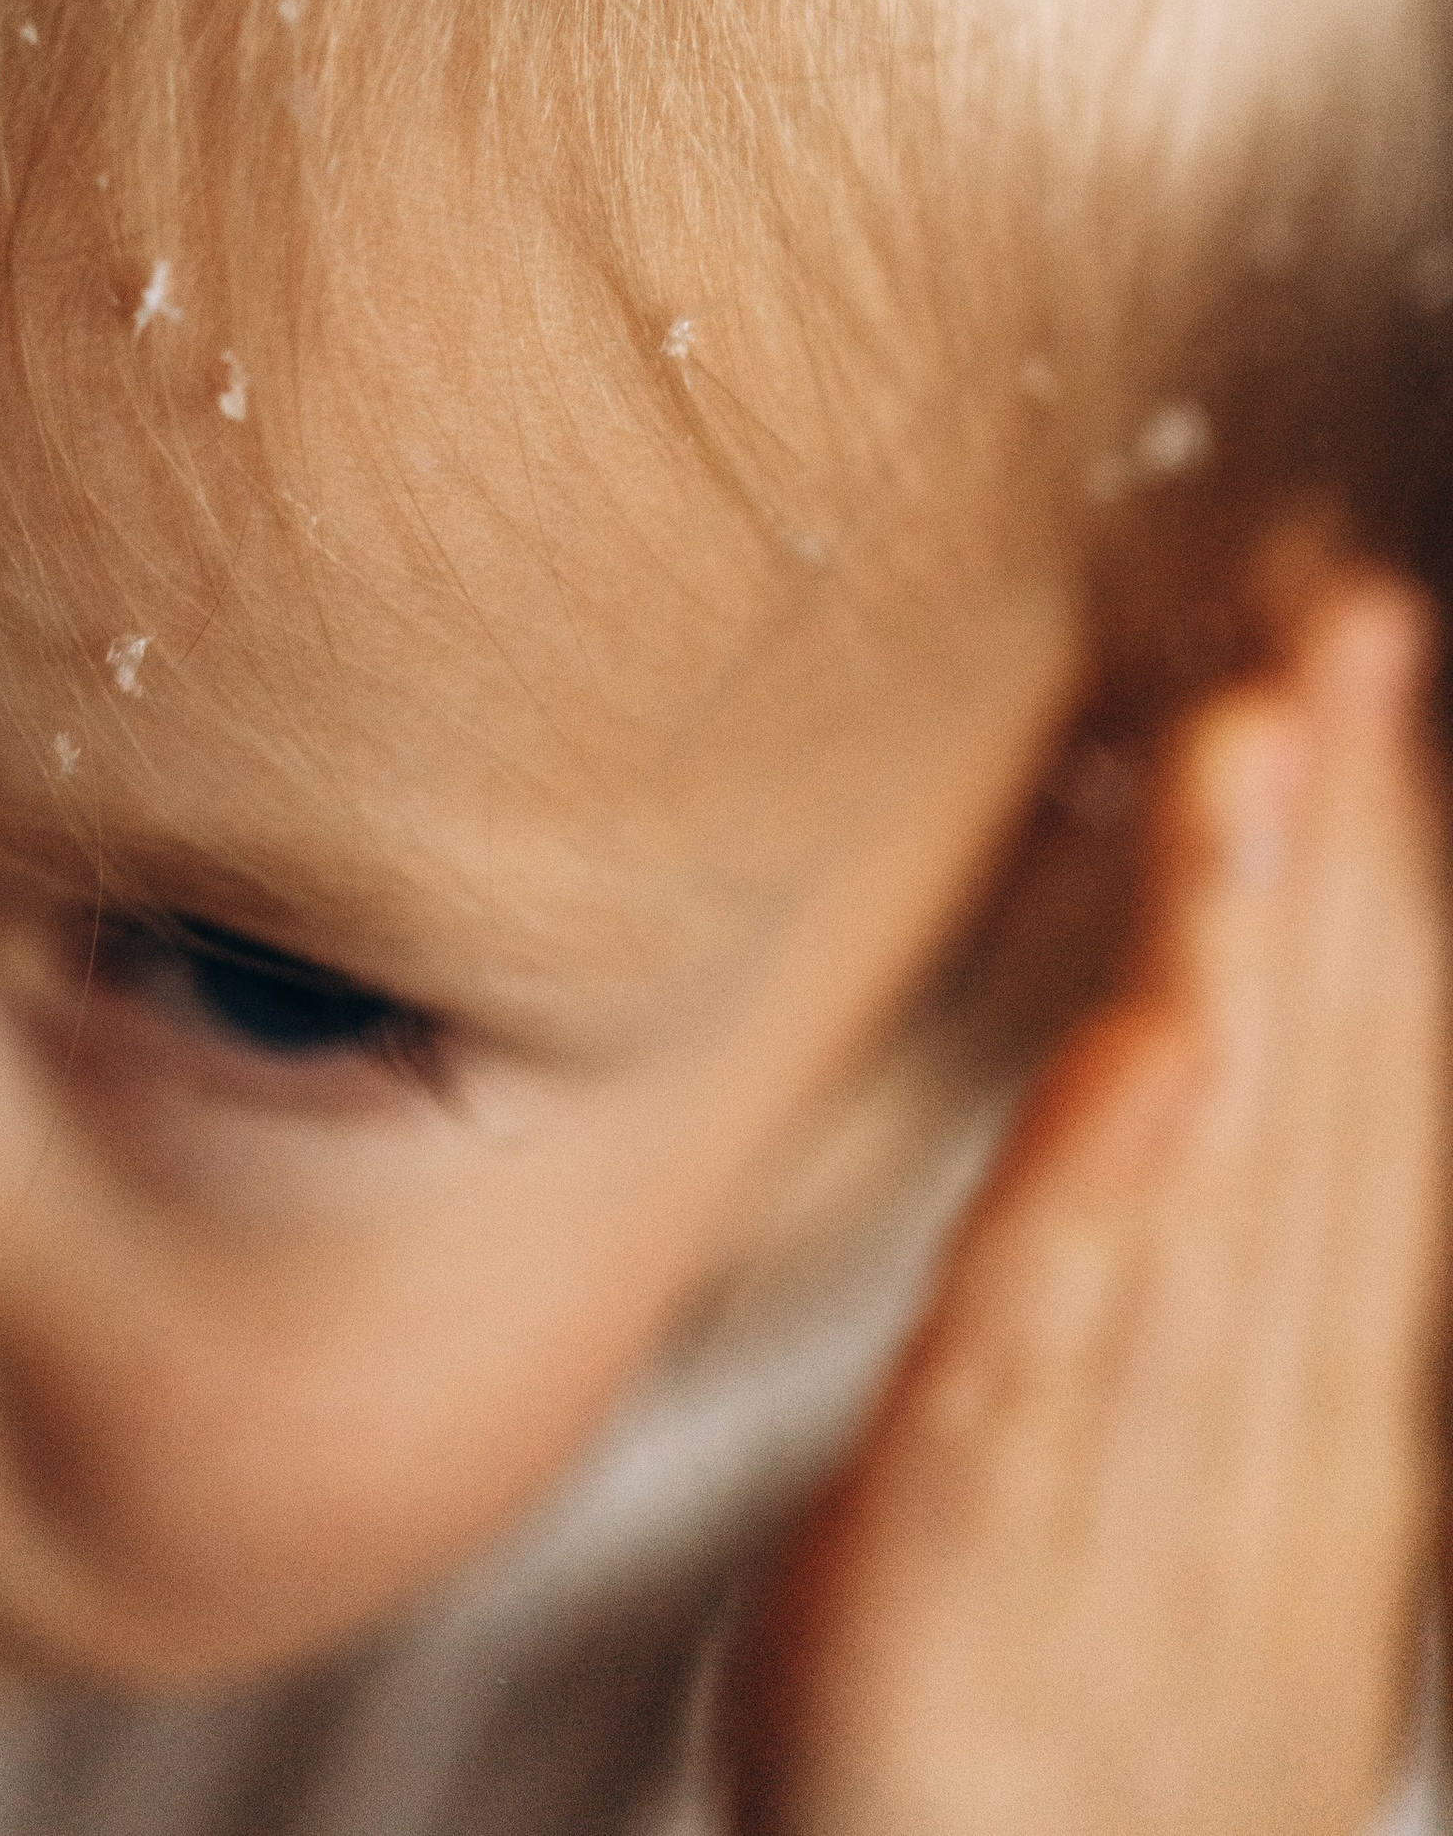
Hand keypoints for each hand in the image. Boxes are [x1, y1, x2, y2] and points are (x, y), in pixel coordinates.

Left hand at [729, 550, 1448, 1835]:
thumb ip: (1188, 1267)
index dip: (1372, 871)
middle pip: (1314, 1092)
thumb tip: (1206, 1035)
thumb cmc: (1058, 1725)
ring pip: (1216, 1179)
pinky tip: (1147, 1049)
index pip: (1351, 1083)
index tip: (1362, 659)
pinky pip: (1054, 1360)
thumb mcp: (1167, 1480)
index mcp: (1301, 1392)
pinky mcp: (971, 1568)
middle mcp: (1256, 1422)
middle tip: (1343, 617)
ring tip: (1261, 743)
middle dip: (1339, 852)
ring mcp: (1136, 1492)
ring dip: (1249, 954)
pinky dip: (1108, 1199)